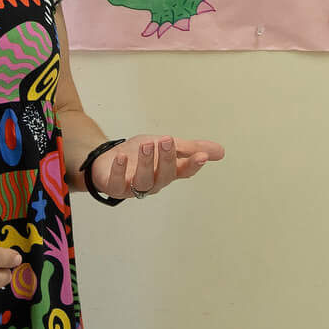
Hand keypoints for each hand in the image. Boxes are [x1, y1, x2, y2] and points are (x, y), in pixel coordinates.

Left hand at [90, 134, 224, 200]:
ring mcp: (133, 187)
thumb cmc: (139, 153)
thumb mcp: (166, 146)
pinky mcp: (114, 187)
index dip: (193, 165)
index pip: (184, 171)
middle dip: (167, 159)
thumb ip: (191, 149)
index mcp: (168, 172)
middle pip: (164, 176)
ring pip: (143, 181)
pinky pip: (117, 184)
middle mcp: (153, 182)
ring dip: (146, 163)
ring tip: (148, 145)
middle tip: (166, 140)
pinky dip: (120, 171)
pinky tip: (122, 157)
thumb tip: (221, 151)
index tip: (201, 156)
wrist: (108, 157)